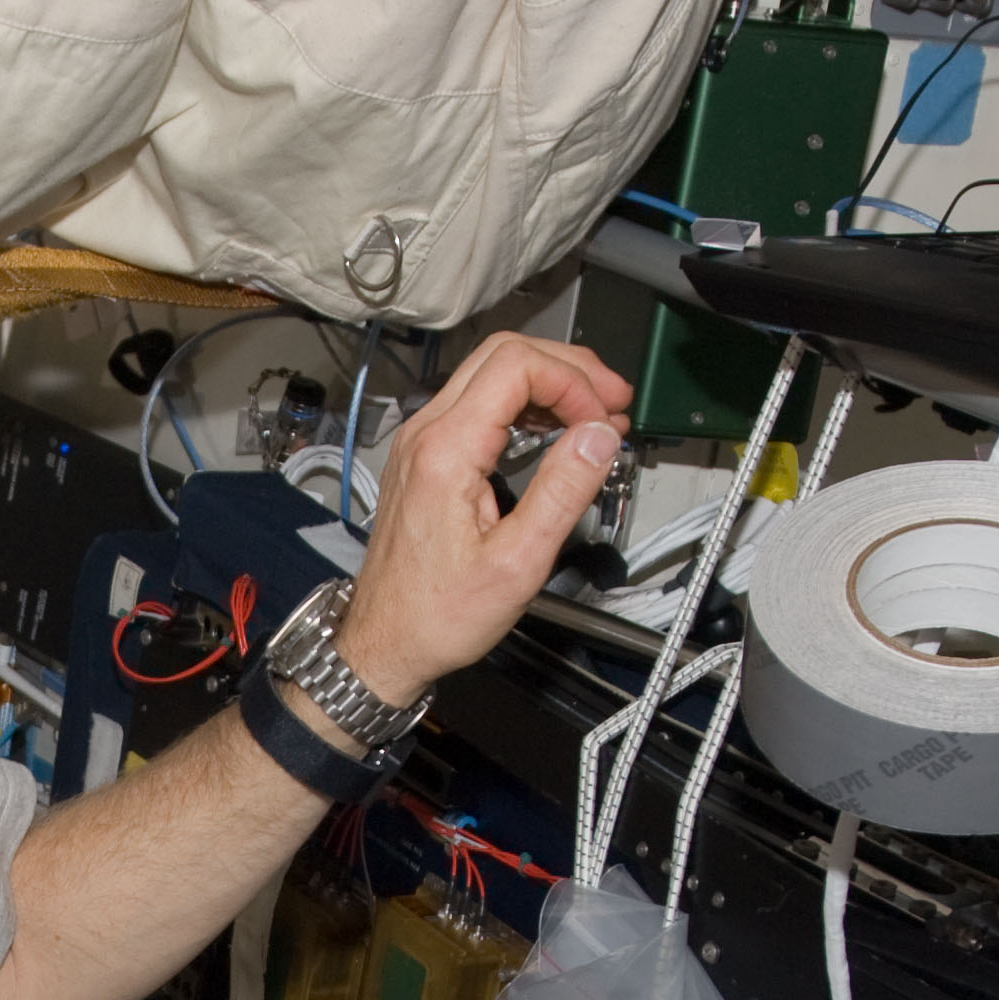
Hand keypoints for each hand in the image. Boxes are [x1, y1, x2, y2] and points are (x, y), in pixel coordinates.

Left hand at [332, 334, 635, 700]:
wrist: (385, 644)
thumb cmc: (436, 616)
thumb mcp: (517, 563)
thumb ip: (562, 491)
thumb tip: (599, 438)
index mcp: (445, 452)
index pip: (517, 366)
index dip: (573, 381)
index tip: (604, 420)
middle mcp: (425, 435)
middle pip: (503, 355)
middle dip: (568, 369)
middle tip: (613, 401)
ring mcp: (421, 443)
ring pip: (490, 374)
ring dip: (548, 385)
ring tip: (595, 417)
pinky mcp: (425, 458)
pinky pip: (477, 405)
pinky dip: (523, 406)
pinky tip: (556, 430)